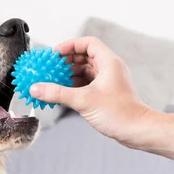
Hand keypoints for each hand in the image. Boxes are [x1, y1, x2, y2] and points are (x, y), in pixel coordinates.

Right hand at [30, 37, 152, 146]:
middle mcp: (109, 68)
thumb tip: (37, 88)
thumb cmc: (120, 114)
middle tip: (51, 68)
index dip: (69, 46)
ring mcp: (108, 80)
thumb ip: (57, 93)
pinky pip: (87, 83)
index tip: (55, 54)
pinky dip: (74, 85)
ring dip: (69, 74)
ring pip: (85, 70)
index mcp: (108, 62)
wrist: (136, 131)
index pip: (87, 43)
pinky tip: (63, 92)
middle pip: (84, 56)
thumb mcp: (83, 100)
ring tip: (53, 81)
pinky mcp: (106, 92)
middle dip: (66, 62)